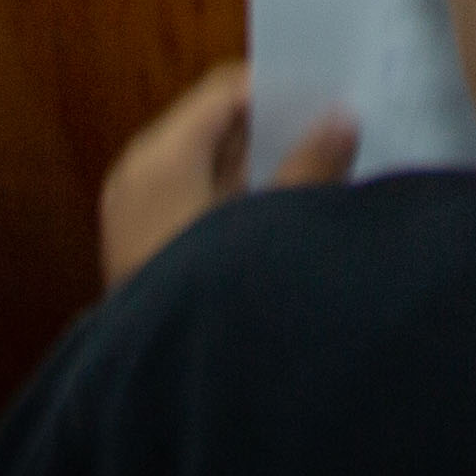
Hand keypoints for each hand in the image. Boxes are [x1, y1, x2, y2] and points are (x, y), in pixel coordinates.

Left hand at [97, 61, 356, 296]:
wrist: (155, 386)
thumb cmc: (209, 295)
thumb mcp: (270, 225)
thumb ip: (311, 167)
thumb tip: (341, 119)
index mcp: (159, 156)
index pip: (223, 91)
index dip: (277, 89)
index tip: (326, 96)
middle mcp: (138, 175)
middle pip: (212, 127)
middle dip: (271, 130)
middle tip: (330, 131)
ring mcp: (134, 213)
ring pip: (205, 167)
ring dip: (257, 168)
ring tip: (316, 172)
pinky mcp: (141, 248)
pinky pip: (192, 201)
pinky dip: (234, 199)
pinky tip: (278, 217)